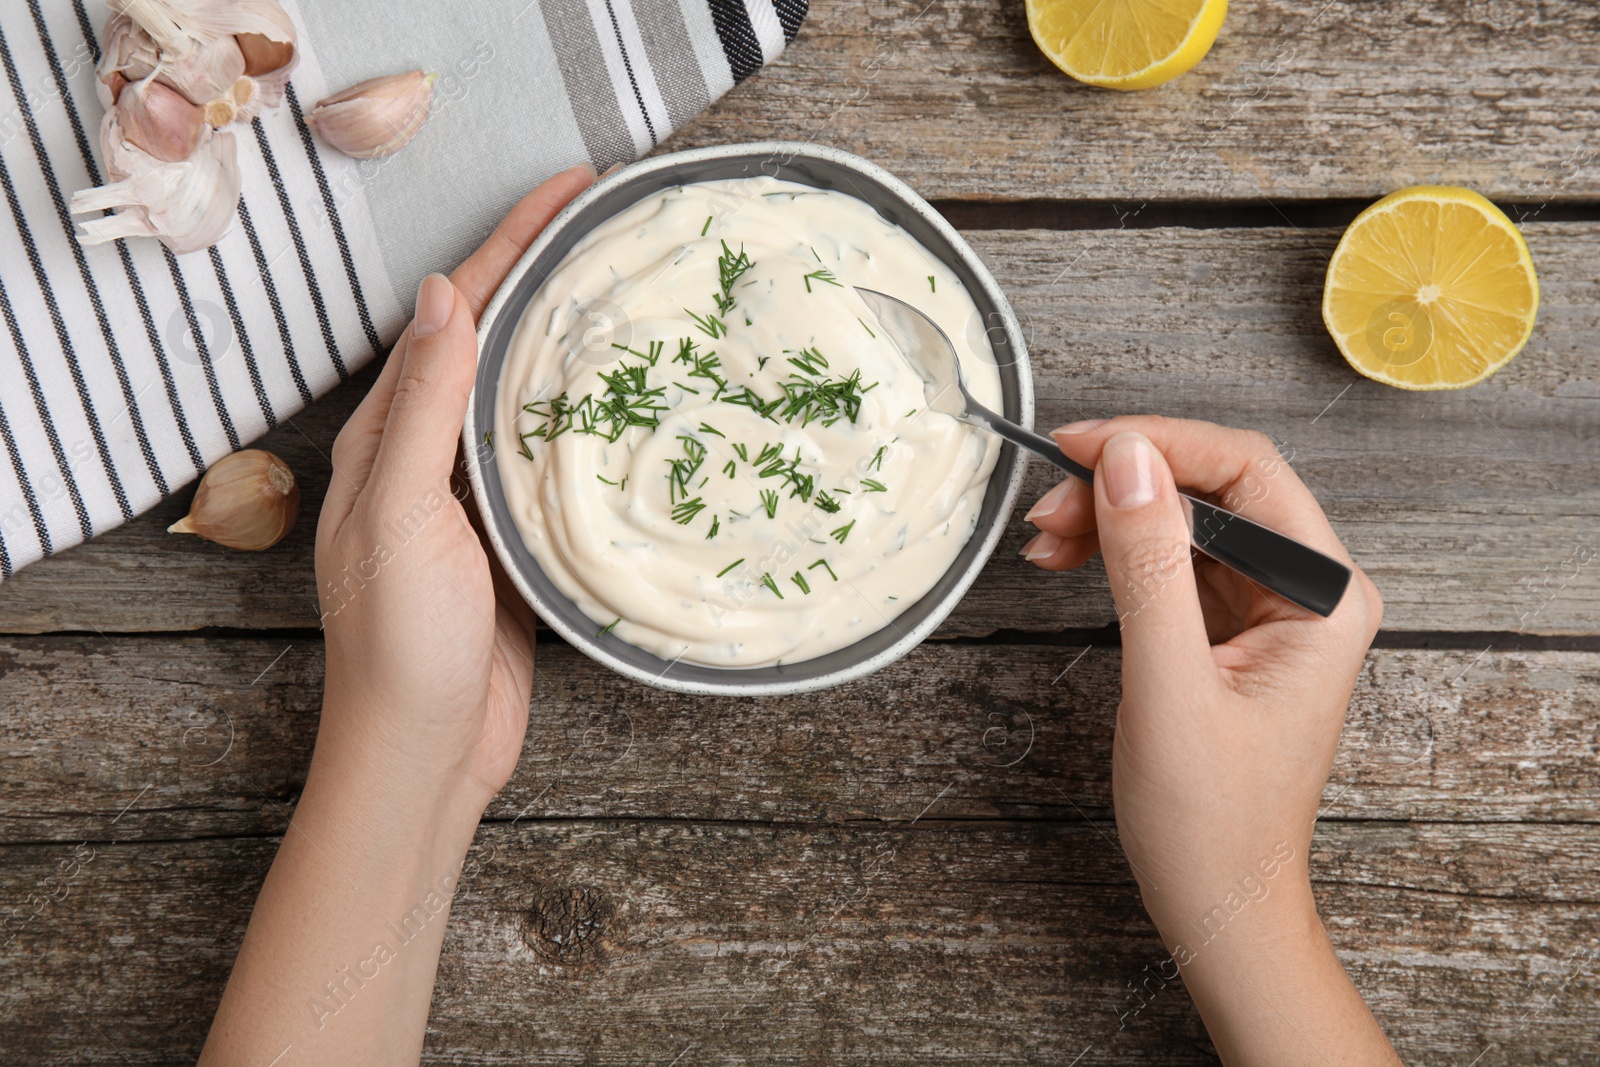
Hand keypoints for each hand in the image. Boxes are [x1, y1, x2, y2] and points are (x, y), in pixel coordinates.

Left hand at [313, 164, 594, 810]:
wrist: (424, 753)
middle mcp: (430, 455)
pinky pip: (556, 461)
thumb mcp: (402, 511)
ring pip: (532, 397)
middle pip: (496, 340)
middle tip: (619, 225)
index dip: (511, 241)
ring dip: (577, 341)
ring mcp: (476, 499)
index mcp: (390, 435)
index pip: (455, 311)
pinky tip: (635, 404)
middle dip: (549, 274)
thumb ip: (422, 407)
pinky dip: (593, 421)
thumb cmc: (400, 641)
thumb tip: (437, 292)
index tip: (573, 187)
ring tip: (638, 293)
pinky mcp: (517, 543)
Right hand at [1022, 417, 1397, 1063]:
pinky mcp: (1228, 630)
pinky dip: (1117, 552)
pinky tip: (1072, 559)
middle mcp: (1306, 591)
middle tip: (1048, 507)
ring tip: (1046, 540)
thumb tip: (1126, 459)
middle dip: (1124, 484)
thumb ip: (1148, 564)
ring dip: (1112, 516)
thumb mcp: (1170, 685)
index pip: (1245, 470)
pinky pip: (1171, 560)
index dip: (1159, 444)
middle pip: (1210, 488)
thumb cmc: (1210, 819)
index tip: (1079, 447)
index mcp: (1324, 596)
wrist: (1216, 900)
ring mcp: (1267, 609)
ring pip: (1183, 519)